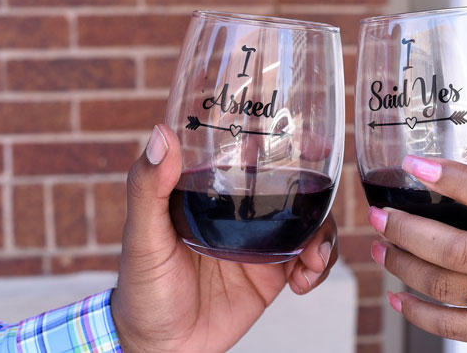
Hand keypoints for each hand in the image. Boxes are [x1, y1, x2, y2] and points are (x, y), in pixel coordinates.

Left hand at [111, 125, 337, 352]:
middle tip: (324, 193)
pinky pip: (309, 262)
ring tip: (314, 258)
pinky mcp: (274, 276)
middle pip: (290, 187)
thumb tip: (160, 134)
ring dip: (324, 234)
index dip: (280, 144)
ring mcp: (260, 244)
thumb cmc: (142, 290)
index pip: (249, 158)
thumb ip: (148, 189)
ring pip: (308, 223)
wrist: (163, 348)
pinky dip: (319, 266)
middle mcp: (239, 214)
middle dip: (316, 188)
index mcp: (210, 194)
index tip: (306, 138)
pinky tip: (306, 280)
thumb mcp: (143, 237)